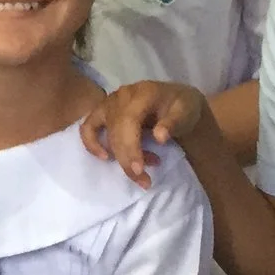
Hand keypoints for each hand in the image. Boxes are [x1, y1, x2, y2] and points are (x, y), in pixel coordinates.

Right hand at [80, 81, 204, 186]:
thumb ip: (174, 123)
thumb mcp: (186, 113)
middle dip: (127, 161)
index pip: (129, 122)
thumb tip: (160, 137)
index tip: (139, 171)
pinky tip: (106, 158)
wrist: (177, 100)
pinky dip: (92, 144)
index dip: (131, 148)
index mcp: (143, 93)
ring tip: (139, 172)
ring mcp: (109, 103)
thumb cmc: (182, 108)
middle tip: (145, 181)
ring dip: (118, 157)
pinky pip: (88, 128)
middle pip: (116, 132)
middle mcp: (122, 96)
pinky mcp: (102, 112)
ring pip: (106, 134)